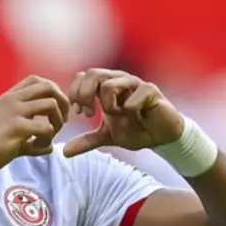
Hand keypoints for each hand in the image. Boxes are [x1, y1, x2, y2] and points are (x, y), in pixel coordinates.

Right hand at [0, 75, 70, 179]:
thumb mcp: (6, 131)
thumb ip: (28, 131)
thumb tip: (50, 146)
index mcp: (7, 97)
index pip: (38, 81)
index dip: (53, 93)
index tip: (54, 112)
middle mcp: (11, 100)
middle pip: (49, 87)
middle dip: (62, 103)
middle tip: (60, 122)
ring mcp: (13, 112)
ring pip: (51, 105)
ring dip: (57, 122)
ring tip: (49, 137)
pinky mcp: (16, 128)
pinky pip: (46, 128)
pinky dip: (47, 141)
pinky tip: (37, 149)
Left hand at [63, 69, 183, 156]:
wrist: (161, 137)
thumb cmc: (135, 130)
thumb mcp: (106, 137)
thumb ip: (86, 141)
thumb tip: (64, 152)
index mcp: (105, 87)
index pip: (82, 77)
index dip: (75, 94)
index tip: (78, 113)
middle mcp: (119, 80)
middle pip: (92, 74)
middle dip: (84, 96)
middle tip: (88, 114)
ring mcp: (135, 84)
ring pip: (109, 84)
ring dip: (107, 104)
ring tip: (114, 115)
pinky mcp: (151, 91)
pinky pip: (134, 95)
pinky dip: (128, 108)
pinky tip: (132, 115)